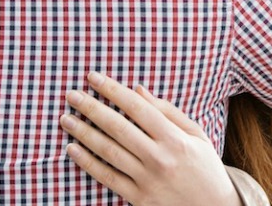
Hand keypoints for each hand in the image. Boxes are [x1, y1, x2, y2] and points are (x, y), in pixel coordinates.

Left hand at [60, 72, 242, 205]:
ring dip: (83, 133)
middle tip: (72, 94)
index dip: (112, 90)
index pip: (136, 107)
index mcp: (174, 138)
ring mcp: (147, 180)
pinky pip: (108, 178)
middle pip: (117, 127)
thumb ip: (167, 111)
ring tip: (66, 118)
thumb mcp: (195, 134)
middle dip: (91, 108)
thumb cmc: (205, 166)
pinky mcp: (139, 199)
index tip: (94, 77)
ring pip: (108, 151)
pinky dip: (87, 163)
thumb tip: (137, 90)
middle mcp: (159, 158)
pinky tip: (73, 149)